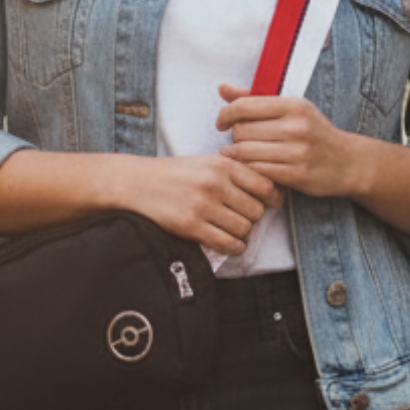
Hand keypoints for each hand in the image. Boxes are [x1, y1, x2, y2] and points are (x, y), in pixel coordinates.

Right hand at [125, 151, 281, 255]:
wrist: (137, 183)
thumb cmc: (176, 174)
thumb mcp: (206, 162)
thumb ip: (235, 172)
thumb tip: (271, 192)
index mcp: (222, 164)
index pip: (265, 185)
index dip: (271, 198)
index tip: (268, 204)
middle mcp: (214, 182)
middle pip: (257, 210)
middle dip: (253, 218)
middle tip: (242, 218)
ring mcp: (202, 205)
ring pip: (244, 228)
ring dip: (242, 234)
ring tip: (232, 230)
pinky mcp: (190, 225)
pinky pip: (227, 243)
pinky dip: (234, 247)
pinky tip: (229, 244)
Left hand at [215, 87, 365, 199]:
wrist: (350, 162)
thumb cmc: (314, 133)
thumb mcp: (291, 110)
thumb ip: (254, 99)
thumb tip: (222, 89)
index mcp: (294, 105)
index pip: (244, 106)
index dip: (225, 115)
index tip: (221, 123)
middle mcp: (296, 126)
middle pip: (241, 131)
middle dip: (233, 137)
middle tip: (238, 142)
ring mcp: (298, 152)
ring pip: (245, 152)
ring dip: (235, 156)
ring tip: (238, 156)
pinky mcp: (297, 175)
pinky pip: (257, 171)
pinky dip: (247, 170)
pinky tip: (249, 169)